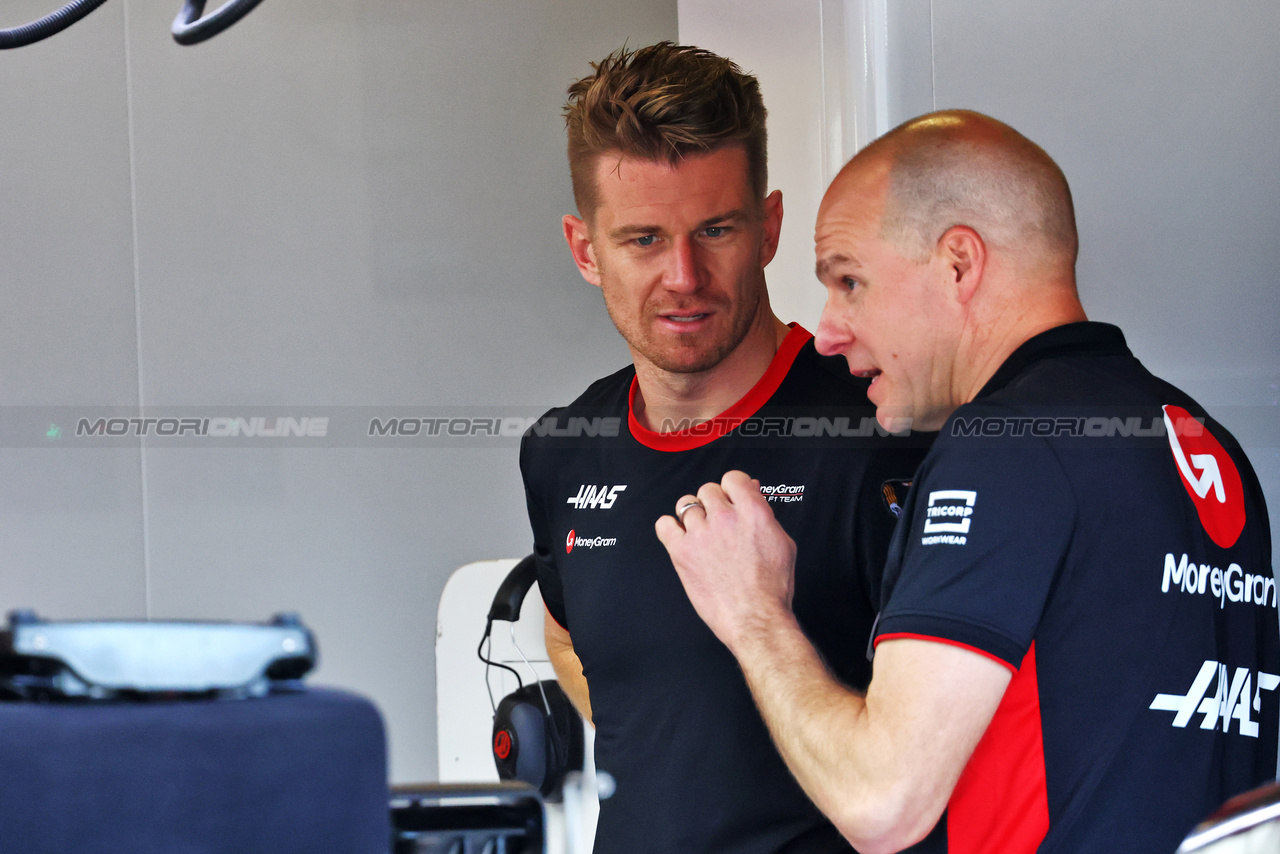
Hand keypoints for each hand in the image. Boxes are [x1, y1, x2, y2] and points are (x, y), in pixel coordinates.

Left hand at [656, 470, 797, 651]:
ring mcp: (701, 535)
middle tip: (718, 520)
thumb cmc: (771, 588)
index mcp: (753, 513)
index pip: (732, 478)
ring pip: (685, 504)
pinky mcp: (682, 553)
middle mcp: (725, 519)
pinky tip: (680, 536)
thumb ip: (764, 514)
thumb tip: (751, 494)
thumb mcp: (783, 543)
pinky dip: (669, 527)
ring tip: (700, 531)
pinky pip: (664, 525)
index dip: (731, 487)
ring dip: (693, 515)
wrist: (756, 619)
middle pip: (708, 490)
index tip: (731, 497)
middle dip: (713, 502)